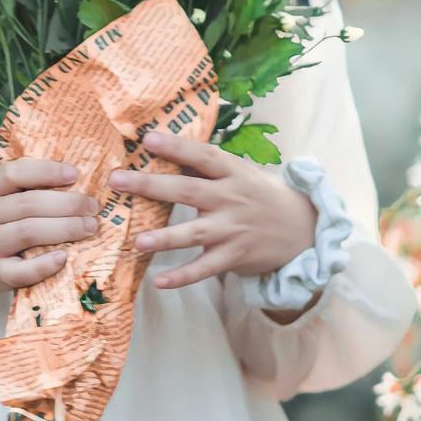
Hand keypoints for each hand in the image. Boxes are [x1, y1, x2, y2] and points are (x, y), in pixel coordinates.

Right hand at [0, 156, 99, 298]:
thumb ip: (22, 191)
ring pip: (28, 232)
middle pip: (29, 204)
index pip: (14, 174)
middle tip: (93, 207)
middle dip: (68, 203)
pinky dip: (44, 264)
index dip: (46, 171)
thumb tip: (74, 183)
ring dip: (64, 228)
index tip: (74, 174)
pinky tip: (63, 258)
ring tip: (89, 227)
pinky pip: (21, 271)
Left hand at [109, 127, 316, 291]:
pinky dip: (183, 276)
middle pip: (189, 190)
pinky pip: (205, 268)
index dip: (176, 147)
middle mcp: (231, 199)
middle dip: (151, 185)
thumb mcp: (240, 173)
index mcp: (232, 173)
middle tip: (117, 180)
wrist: (303, 229)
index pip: (203, 156)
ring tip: (137, 241)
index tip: (147, 139)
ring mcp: (232, 230)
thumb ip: (205, 166)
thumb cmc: (260, 195)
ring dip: (166, 238)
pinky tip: (159, 281)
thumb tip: (162, 147)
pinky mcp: (234, 256)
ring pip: (195, 234)